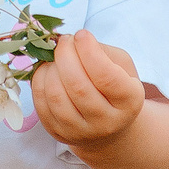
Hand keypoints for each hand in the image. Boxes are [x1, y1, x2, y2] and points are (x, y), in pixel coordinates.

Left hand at [30, 31, 143, 148]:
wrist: (108, 124)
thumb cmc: (114, 86)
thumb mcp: (121, 66)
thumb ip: (101, 51)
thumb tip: (72, 41)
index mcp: (129, 101)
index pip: (105, 76)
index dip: (89, 51)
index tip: (81, 34)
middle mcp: (107, 122)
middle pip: (78, 86)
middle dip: (65, 55)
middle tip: (64, 41)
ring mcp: (81, 132)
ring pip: (56, 97)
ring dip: (50, 68)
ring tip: (55, 57)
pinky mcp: (59, 134)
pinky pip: (41, 105)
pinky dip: (39, 81)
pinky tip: (48, 70)